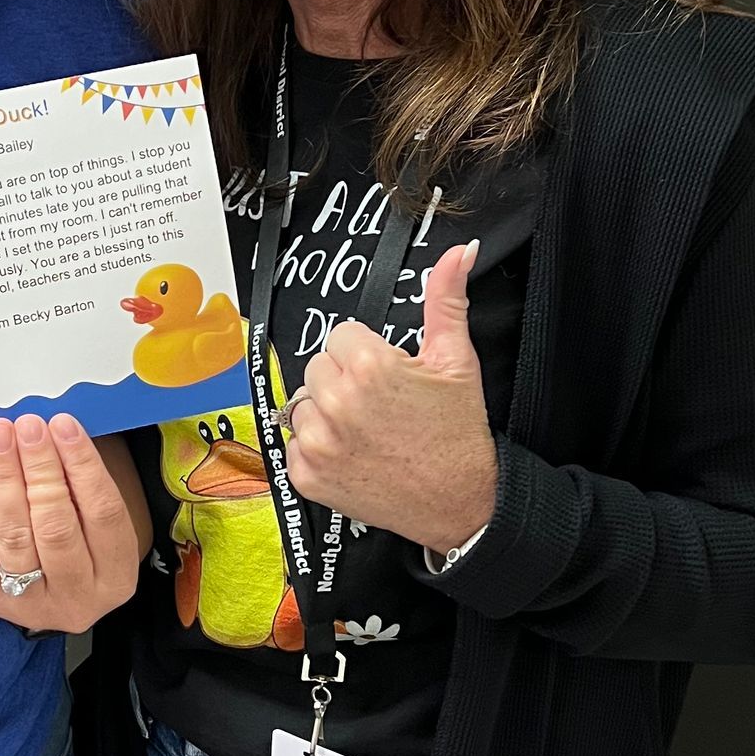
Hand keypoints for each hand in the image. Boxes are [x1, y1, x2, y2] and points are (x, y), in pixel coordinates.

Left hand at [0, 414, 144, 632]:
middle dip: (40, 468)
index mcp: (116, 576)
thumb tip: (56, 427)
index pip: (103, 513)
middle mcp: (77, 597)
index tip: (64, 425)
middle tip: (29, 426)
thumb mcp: (98, 519)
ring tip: (1, 435)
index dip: (83, 465)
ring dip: (5, 476)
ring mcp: (29, 602)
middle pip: (55, 526)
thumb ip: (84, 481)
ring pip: (14, 534)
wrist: (49, 597)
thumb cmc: (80, 542)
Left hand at [284, 240, 497, 555]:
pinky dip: (317, 451)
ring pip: (301, 404)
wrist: (461, 503)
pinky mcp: (307, 477)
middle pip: (318, 368)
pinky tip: (352, 456)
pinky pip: (293, 445)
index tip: (387, 377)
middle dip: (343, 381)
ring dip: (325, 414)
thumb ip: (446, 299)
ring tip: (366, 431)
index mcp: (369, 366)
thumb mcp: (456, 360)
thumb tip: (459, 252)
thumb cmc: (457, 433)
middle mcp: (337, 402)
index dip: (366, 355)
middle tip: (380, 406)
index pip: (340, 337)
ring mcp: (318, 443)